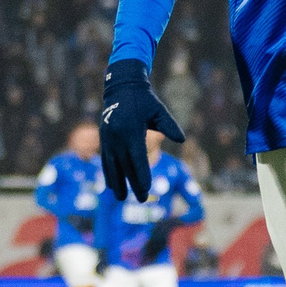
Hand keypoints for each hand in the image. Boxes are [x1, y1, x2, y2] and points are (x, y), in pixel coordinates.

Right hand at [99, 60, 184, 201]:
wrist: (120, 87)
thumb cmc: (144, 100)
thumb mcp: (158, 110)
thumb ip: (169, 125)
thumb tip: (182, 139)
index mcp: (131, 131)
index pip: (137, 159)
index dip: (141, 176)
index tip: (147, 189)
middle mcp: (117, 137)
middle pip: (126, 166)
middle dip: (133, 184)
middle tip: (142, 200)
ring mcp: (108, 139)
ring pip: (112, 166)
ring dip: (117, 183)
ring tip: (121, 198)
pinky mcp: (103, 139)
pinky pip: (105, 160)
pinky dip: (108, 173)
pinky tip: (111, 185)